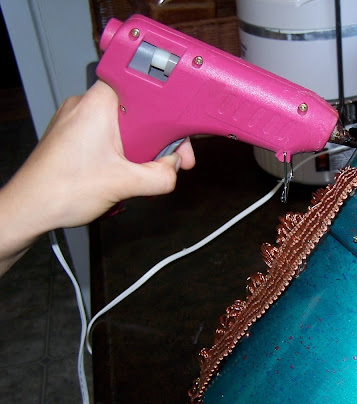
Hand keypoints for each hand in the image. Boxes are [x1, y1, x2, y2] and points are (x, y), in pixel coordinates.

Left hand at [0, 80, 195, 273]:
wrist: (28, 209)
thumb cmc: (62, 190)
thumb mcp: (125, 184)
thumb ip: (161, 176)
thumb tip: (174, 170)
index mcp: (99, 103)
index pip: (146, 92)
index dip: (169, 115)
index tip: (179, 138)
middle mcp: (86, 104)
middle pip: (138, 114)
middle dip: (156, 141)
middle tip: (169, 164)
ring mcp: (76, 120)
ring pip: (124, 129)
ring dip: (138, 152)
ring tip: (140, 176)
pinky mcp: (72, 136)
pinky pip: (108, 139)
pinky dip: (121, 156)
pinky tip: (123, 177)